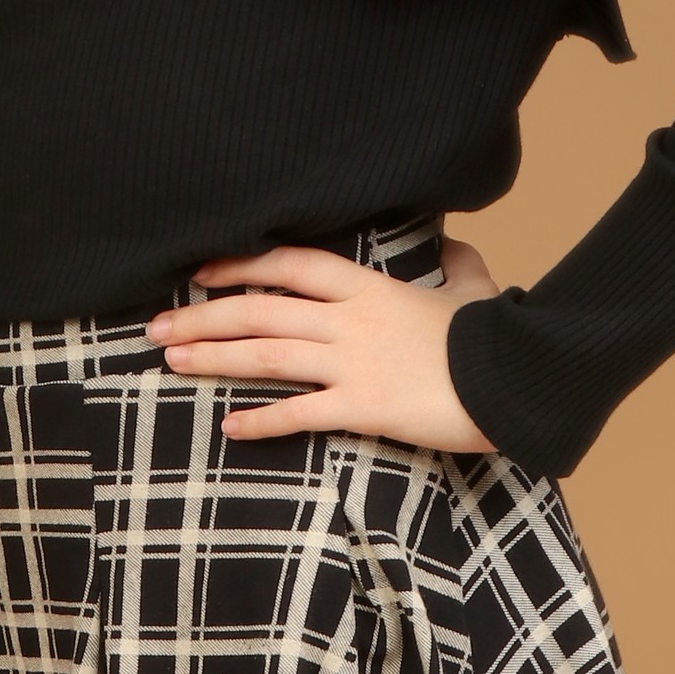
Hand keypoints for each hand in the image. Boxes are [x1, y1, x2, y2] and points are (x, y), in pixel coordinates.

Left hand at [143, 232, 502, 449]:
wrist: (517, 377)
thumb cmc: (495, 336)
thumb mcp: (474, 287)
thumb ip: (454, 266)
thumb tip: (452, 248)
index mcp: (370, 287)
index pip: (290, 264)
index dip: (240, 265)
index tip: (199, 272)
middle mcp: (351, 321)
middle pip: (261, 311)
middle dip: (202, 316)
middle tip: (157, 326)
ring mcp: (355, 363)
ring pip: (267, 356)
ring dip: (214, 358)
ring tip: (172, 362)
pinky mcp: (364, 406)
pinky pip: (300, 413)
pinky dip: (262, 420)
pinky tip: (230, 426)